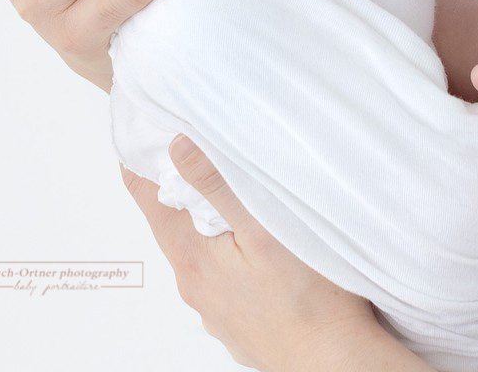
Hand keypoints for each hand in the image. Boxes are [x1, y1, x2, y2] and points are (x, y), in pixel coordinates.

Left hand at [121, 139, 379, 371]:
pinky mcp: (235, 320)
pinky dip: (225, 250)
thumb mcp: (262, 228)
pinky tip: (252, 246)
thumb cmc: (308, 300)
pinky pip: (219, 274)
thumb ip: (217, 186)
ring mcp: (213, 307)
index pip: (146, 196)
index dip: (142, 160)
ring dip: (204, 220)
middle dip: (177, 184)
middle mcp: (193, 284)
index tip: (147, 129)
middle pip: (170, 221)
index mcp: (190, 256)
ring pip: (197, 248)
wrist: (335, 364)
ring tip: (228, 192)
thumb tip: (177, 146)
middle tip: (192, 143)